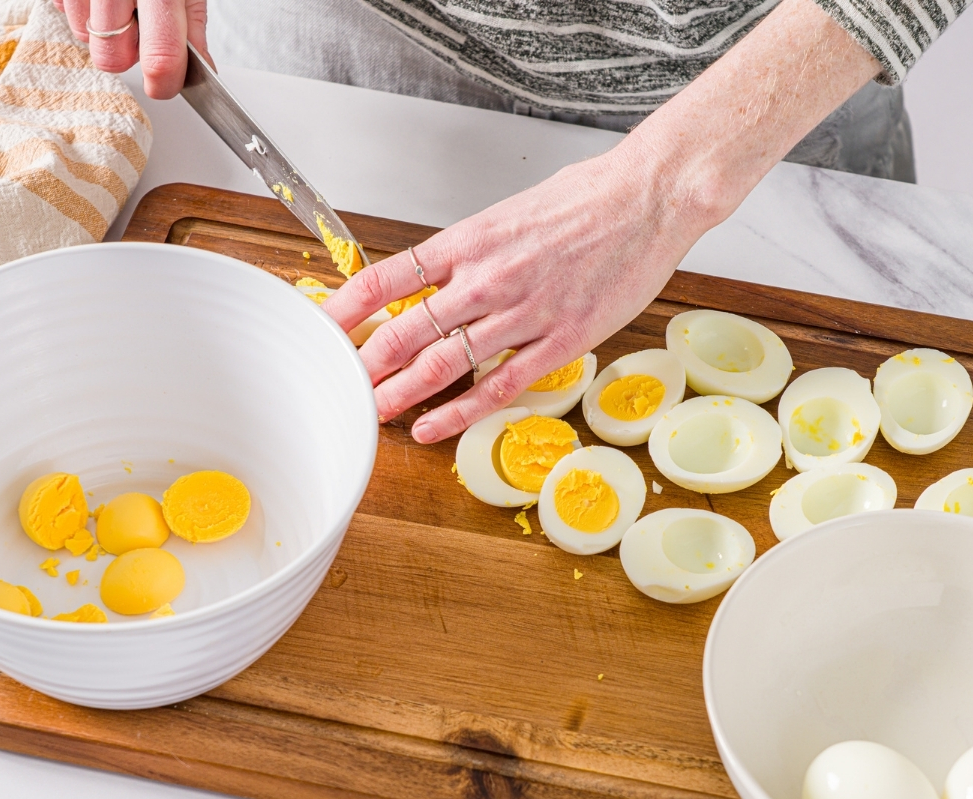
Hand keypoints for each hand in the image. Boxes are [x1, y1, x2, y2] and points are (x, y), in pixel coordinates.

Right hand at [55, 0, 208, 98]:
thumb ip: (192, 26)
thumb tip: (200, 70)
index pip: (161, 59)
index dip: (165, 82)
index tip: (166, 84)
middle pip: (112, 59)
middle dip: (126, 55)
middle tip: (139, 29)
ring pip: (83, 38)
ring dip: (101, 31)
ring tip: (117, 3)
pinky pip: (61, 11)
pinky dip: (79, 9)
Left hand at [323, 0, 878, 444]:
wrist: (649, 198)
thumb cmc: (587, 199)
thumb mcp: (511, 214)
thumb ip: (472, 251)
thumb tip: (437, 278)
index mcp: (470, 240)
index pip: (389, 276)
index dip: (348, 307)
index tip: (322, 329)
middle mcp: (487, 277)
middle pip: (408, 329)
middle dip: (367, 363)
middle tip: (340, 386)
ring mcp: (523, 311)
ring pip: (446, 362)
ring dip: (402, 393)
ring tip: (372, 414)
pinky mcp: (560, 340)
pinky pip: (499, 386)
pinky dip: (460, 411)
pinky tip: (432, 427)